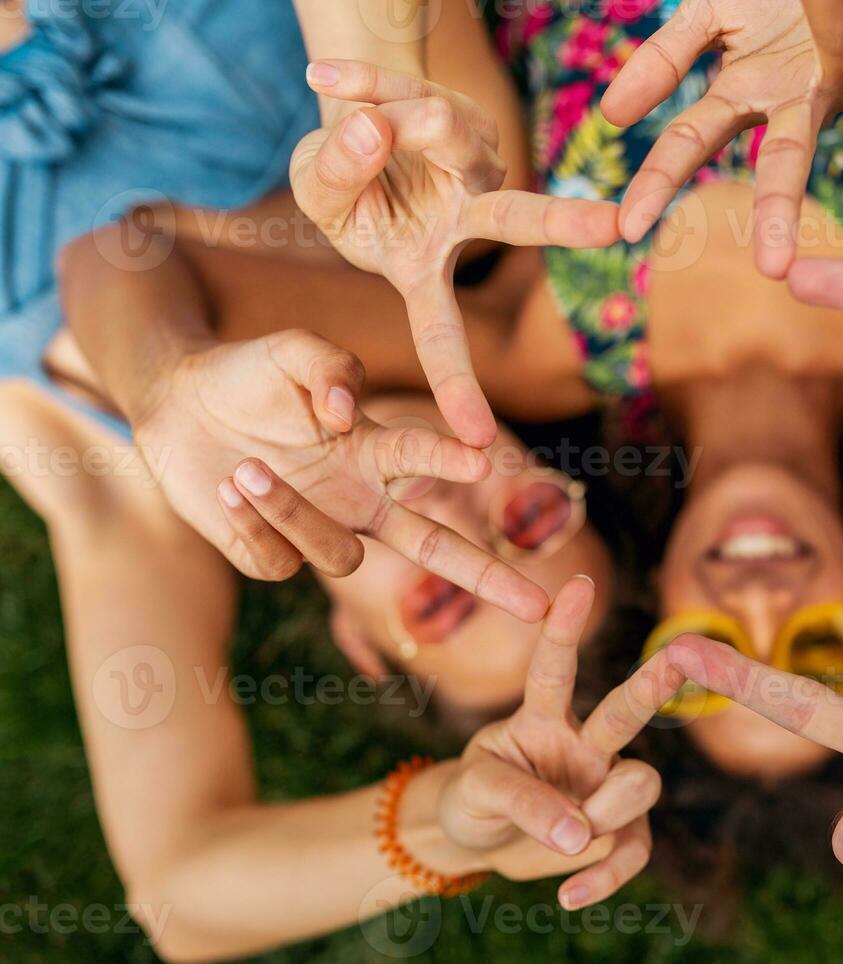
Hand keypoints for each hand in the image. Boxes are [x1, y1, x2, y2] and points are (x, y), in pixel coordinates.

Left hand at [134, 329, 548, 620]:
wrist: (176, 407)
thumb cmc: (249, 374)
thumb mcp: (289, 350)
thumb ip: (328, 368)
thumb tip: (344, 416)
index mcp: (376, 451)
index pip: (426, 462)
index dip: (450, 461)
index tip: (481, 458)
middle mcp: (362, 499)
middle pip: (439, 549)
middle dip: (489, 578)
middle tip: (538, 607)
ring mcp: (321, 531)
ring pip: (342, 556)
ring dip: (295, 513)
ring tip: (247, 467)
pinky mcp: (272, 556)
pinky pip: (280, 563)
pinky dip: (254, 526)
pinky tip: (229, 488)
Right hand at [291, 60, 619, 447]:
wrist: (358, 117)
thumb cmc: (342, 183)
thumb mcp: (317, 190)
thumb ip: (336, 173)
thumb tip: (377, 129)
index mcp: (424, 267)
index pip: (441, 335)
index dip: (456, 386)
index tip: (480, 442)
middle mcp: (469, 216)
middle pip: (518, 218)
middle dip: (563, 218)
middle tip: (616, 224)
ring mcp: (477, 161)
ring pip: (439, 129)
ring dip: (388, 118)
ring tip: (359, 124)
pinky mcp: (469, 112)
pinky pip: (406, 89)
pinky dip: (361, 82)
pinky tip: (327, 81)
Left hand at [436, 577, 663, 908]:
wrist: (476, 839)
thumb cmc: (475, 795)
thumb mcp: (477, 791)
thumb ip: (524, 802)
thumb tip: (580, 834)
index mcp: (542, 717)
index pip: (554, 668)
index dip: (565, 629)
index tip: (579, 585)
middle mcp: (584, 743)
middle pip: (627, 710)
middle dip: (656, 681)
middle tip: (682, 651)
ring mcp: (606, 786)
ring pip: (640, 784)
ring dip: (605, 813)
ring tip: (566, 838)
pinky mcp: (617, 832)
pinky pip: (631, 850)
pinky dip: (604, 875)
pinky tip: (570, 896)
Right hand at [604, 0, 842, 277]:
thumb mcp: (709, 15)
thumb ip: (665, 60)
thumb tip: (613, 116)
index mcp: (745, 92)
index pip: (693, 142)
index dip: (658, 184)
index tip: (629, 229)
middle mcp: (796, 100)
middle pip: (784, 161)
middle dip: (777, 212)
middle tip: (772, 267)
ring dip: (831, 48)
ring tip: (814, 28)